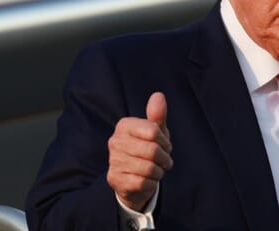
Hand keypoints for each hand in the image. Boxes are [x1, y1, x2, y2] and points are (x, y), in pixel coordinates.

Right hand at [107, 92, 172, 210]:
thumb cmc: (147, 150)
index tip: (165, 146)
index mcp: (124, 126)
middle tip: (165, 161)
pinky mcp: (115, 179)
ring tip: (157, 170)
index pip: (153, 131)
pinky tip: (148, 180)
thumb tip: (158, 95)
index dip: (165, 141)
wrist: (134, 178)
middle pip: (152, 150)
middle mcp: (115, 141)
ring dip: (159, 171)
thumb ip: (157, 115)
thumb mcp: (155, 132)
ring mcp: (113, 161)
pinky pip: (143, 182)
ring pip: (149, 168)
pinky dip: (152, 183)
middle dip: (164, 158)